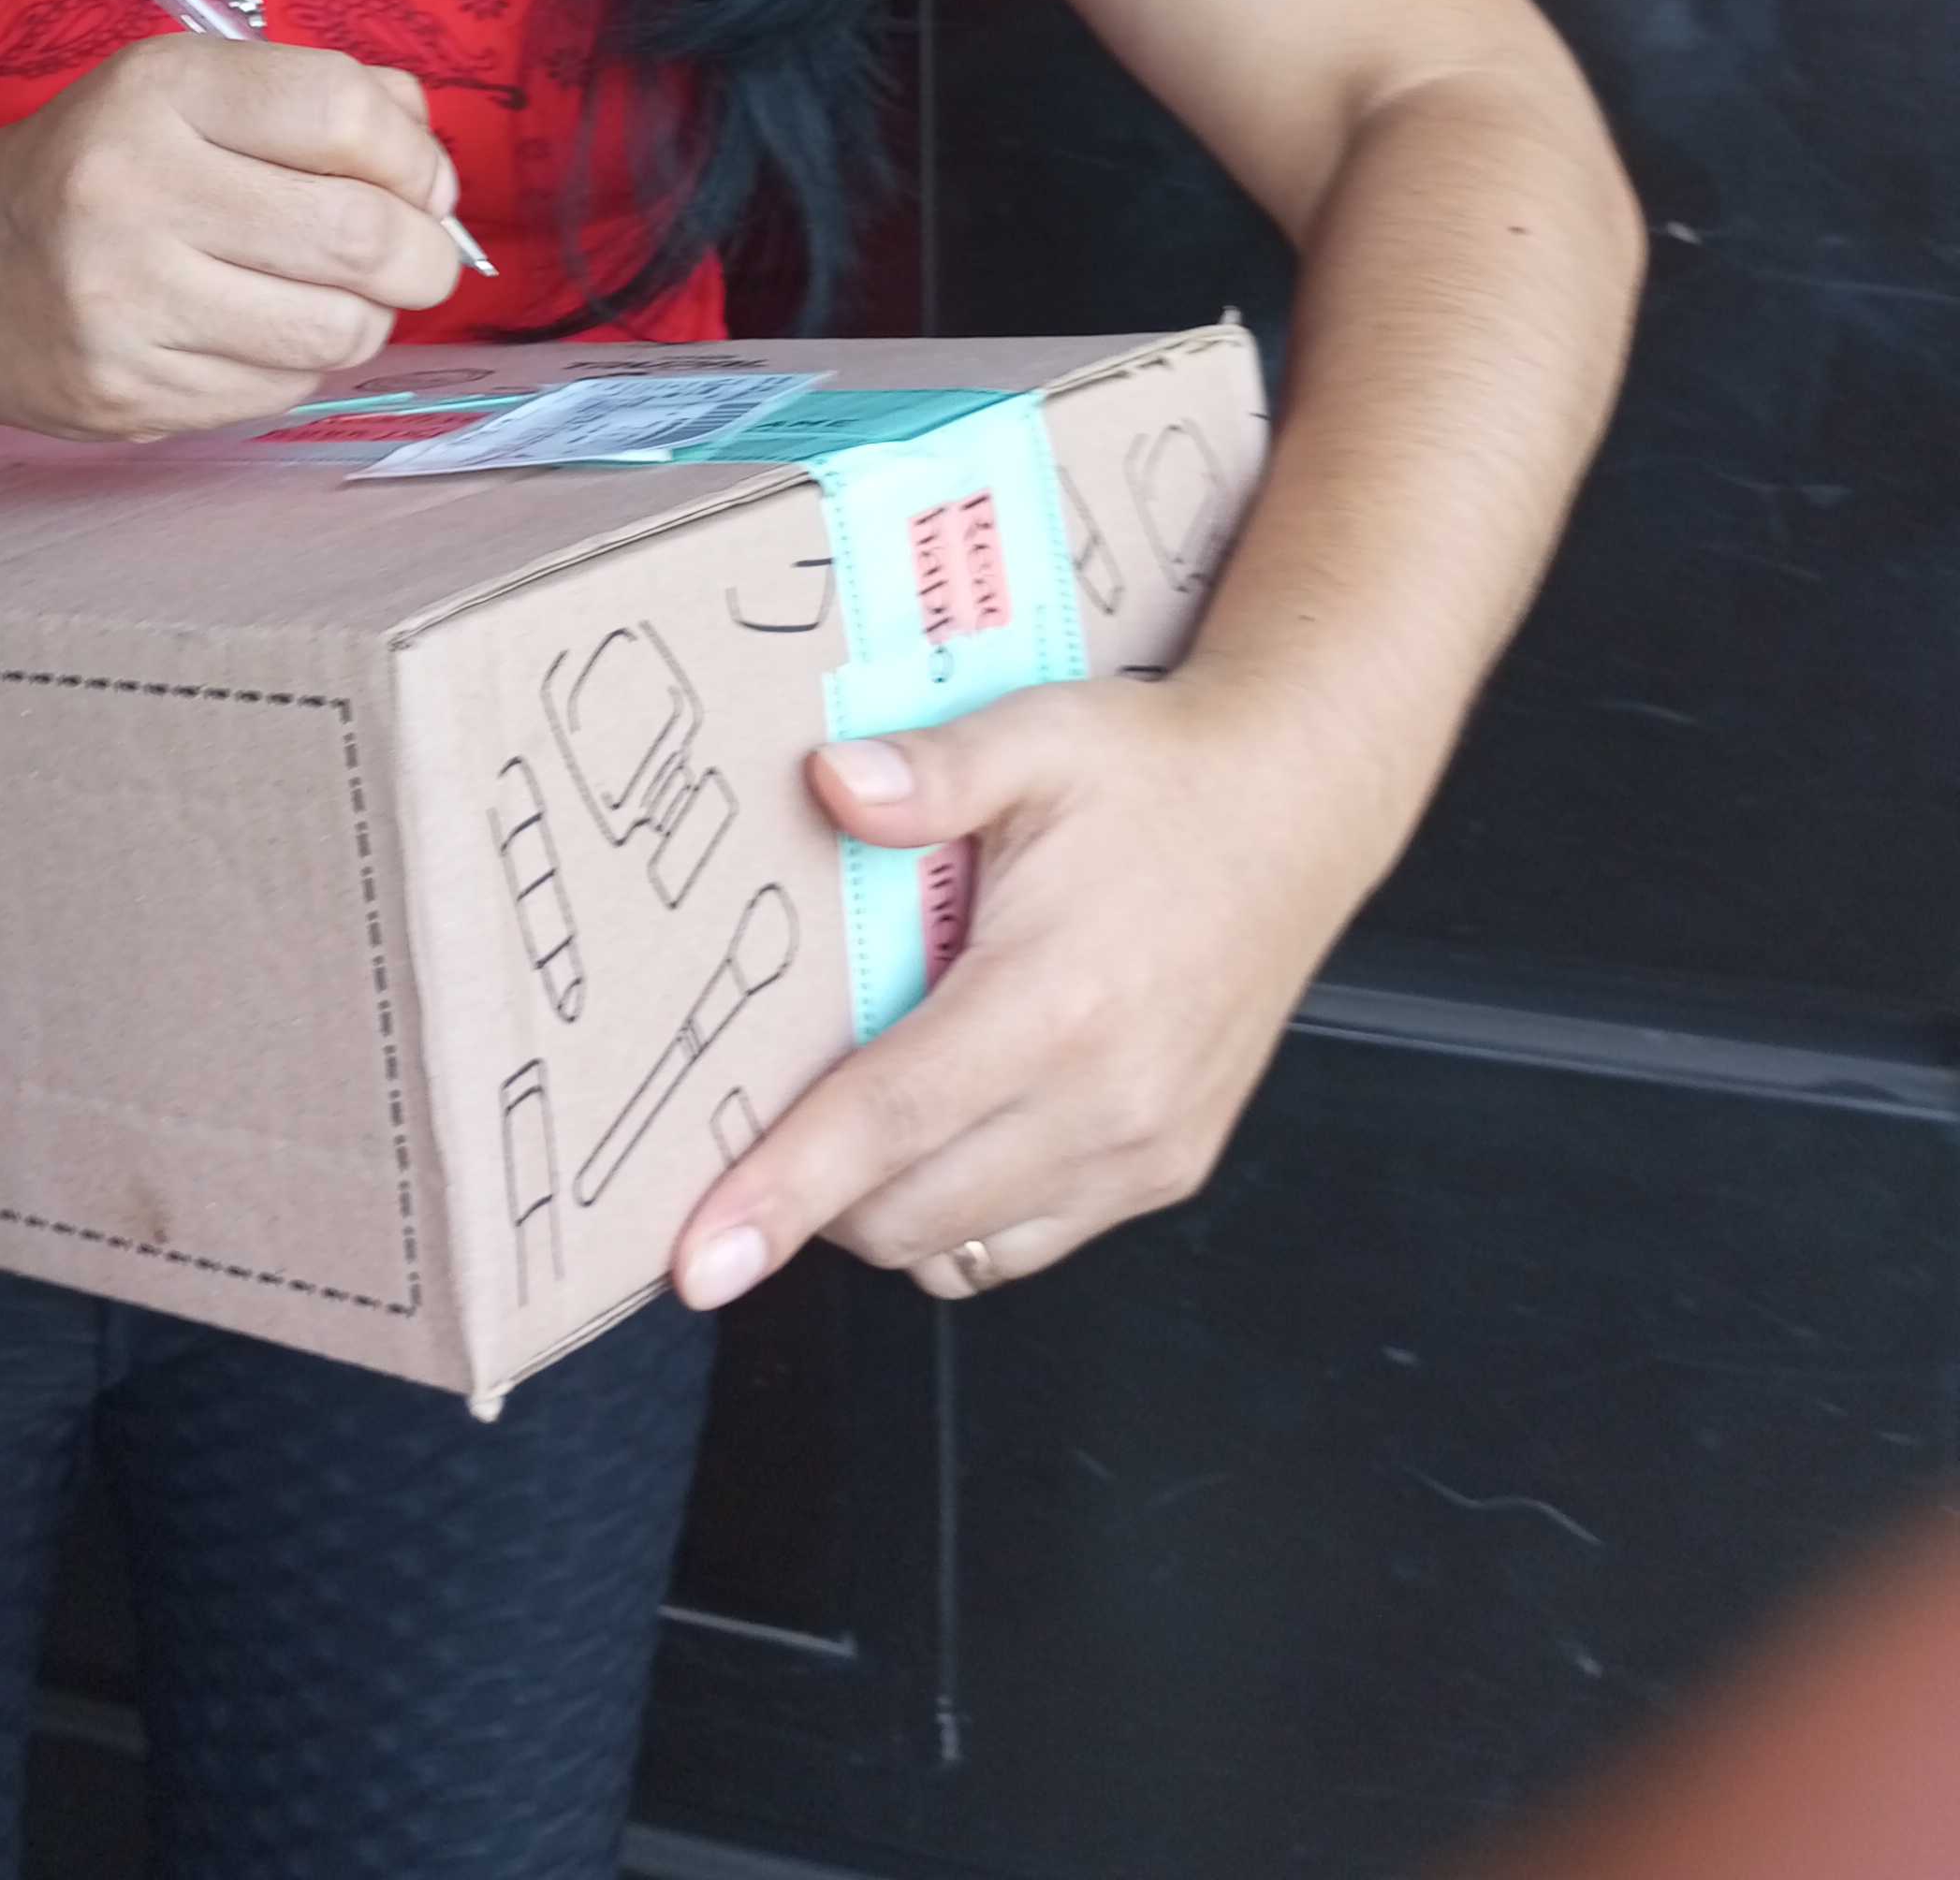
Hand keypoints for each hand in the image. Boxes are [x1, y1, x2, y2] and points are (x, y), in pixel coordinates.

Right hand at [0, 35, 468, 440]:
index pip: (343, 111)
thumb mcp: (188, 91)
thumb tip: (434, 167)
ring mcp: (123, 302)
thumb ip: (324, 100)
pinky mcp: (125, 392)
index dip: (415, 156)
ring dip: (363, 319)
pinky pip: (280, 389)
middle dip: (423, 256)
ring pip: (336, 330)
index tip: (422, 182)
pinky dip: (296, 365)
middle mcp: (132, 189)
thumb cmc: (100, 169)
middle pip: (359, 235)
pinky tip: (254, 334)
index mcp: (159, 91)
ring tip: (328, 296)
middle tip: (418, 259)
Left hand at [669, 663, 1380, 1309]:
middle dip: (812, 1195)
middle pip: (904, 1213)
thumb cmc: (1159, 774)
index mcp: (1055, 1000)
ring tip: (855, 1119)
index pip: (886, 1123)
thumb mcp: (1038, 735)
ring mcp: (1142, 1152)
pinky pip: (1024, 1245)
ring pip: (959, 1250)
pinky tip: (945, 1130)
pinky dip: (959, 1216)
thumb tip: (829, 782)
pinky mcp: (1166, 1170)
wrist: (1295, 807)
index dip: (781, 1194)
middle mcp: (1104, 1101)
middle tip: (762, 1121)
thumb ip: (929, 769)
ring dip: (883, 1211)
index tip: (699, 1259)